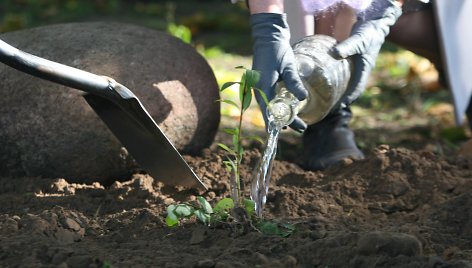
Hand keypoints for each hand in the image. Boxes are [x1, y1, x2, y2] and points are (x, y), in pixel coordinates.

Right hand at [250, 13, 307, 131]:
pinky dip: (278, 107)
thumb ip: (294, 82)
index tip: (281, 133)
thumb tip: (302, 99)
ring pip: (269, 106)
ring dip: (281, 115)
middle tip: (302, 128)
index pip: (268, 111)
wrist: (268, 36)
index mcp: (261, 86)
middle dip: (283, 121)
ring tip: (296, 123)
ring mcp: (258, 86)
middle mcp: (258, 89)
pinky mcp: (262, 83)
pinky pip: (269, 100)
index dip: (274, 123)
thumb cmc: (277, 50)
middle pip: (269, 111)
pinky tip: (287, 110)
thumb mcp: (288, 66)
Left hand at [332, 0, 401, 104]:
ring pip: (347, 82)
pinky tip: (327, 81)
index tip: (339, 107)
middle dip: (342, 98)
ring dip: (339, 90)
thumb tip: (334, 54)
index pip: (356, 88)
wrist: (375, 22)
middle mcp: (361, 69)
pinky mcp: (351, 59)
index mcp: (364, 68)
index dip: (348, 99)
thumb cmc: (369, 32)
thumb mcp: (358, 39)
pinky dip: (337, 78)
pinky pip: (344, 73)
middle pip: (351, 88)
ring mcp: (356, 65)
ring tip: (327, 98)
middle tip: (330, 107)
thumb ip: (347, 47)